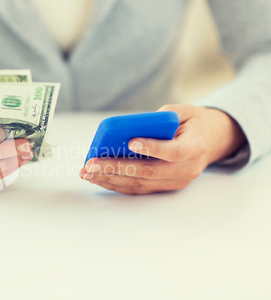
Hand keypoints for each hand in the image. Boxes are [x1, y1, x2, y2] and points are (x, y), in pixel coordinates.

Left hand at [79, 104, 245, 194]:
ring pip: (139, 184)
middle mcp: (186, 170)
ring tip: (87, 172)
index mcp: (195, 148)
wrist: (211, 141)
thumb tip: (132, 126)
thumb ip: (163, 117)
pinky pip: (138, 188)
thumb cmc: (193, 123)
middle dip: (116, 168)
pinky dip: (116, 183)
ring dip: (110, 179)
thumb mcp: (184, 112)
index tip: (130, 142)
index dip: (152, 148)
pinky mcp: (165, 187)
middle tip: (91, 164)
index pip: (173, 152)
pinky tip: (97, 177)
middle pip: (148, 172)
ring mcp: (175, 182)